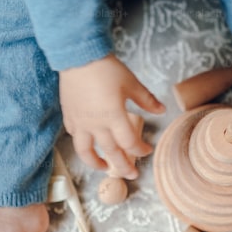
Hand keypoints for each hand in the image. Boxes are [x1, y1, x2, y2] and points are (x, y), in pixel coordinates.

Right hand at [58, 54, 165, 178]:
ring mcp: (81, 123)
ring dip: (97, 164)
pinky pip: (75, 138)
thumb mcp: (132, 84)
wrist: (78, 57)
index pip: (129, 143)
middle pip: (111, 153)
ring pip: (87, 152)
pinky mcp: (69, 117)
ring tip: (104, 169)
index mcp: (114, 117)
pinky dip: (83, 145)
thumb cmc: (106, 69)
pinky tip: (88, 146)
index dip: (140, 150)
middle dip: (123, 166)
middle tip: (131, 175)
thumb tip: (161, 110)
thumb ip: (147, 100)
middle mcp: (96, 125)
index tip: (147, 150)